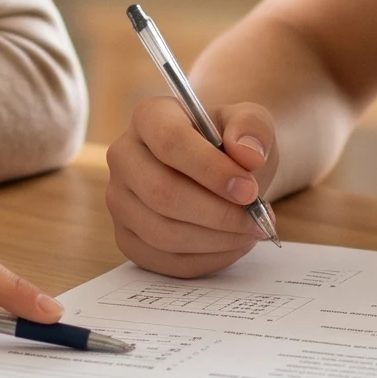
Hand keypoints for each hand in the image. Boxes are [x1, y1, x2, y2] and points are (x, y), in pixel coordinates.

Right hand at [106, 95, 277, 276]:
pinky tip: (232, 245)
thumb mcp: (251, 123)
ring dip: (215, 240)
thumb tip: (248, 154)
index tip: (249, 190)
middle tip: (257, 219)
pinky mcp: (126, 237)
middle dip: (218, 213)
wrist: (220, 172)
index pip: (170, 141)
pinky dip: (206, 260)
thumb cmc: (230, 145)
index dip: (211, 169)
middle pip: (162, 193)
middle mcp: (123, 156)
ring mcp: (119, 199)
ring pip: (162, 232)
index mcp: (149, 117)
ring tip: (249, 231)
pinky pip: (162, 260)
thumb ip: (253, 128)